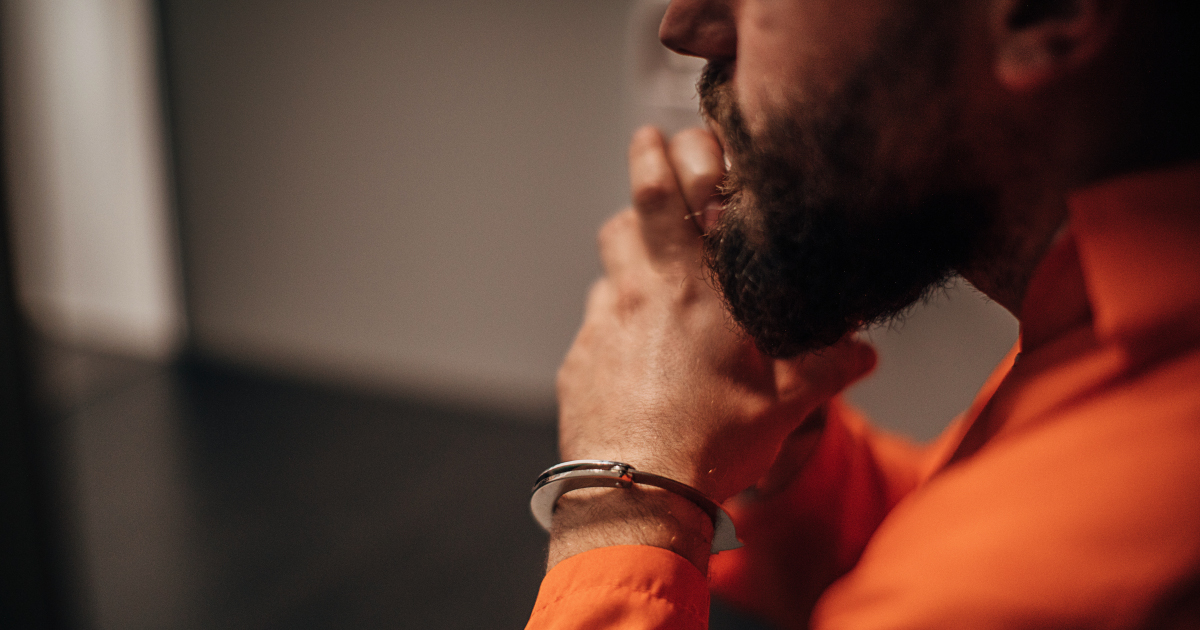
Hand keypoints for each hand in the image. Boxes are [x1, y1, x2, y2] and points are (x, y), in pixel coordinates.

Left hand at [548, 126, 874, 569]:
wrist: (636, 496)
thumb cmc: (714, 446)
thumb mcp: (783, 407)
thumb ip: (824, 369)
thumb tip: (864, 353)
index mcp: (694, 293)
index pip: (668, 199)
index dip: (661, 158)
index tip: (660, 136)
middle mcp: (640, 298)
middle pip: (624, 222)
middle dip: (638, 200)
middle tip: (656, 201)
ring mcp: (601, 329)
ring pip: (608, 272)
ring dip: (627, 266)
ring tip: (653, 286)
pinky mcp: (576, 363)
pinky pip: (593, 325)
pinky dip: (614, 325)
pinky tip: (635, 358)